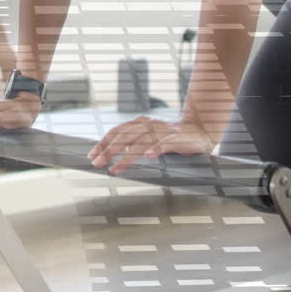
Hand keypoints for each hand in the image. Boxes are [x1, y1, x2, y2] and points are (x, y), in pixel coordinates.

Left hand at [88, 117, 214, 174]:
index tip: (91, 156)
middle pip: (124, 136)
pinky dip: (155, 148)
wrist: (199, 130)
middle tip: (98, 163)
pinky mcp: (176, 138)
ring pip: (140, 142)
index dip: (102, 143)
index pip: (116, 131)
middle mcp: (149, 124)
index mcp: (140, 123)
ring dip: (126, 157)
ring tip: (115, 168)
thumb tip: (116, 152)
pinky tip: (147, 156)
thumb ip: (134, 142)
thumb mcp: (149, 138)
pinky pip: (164, 143)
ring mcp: (162, 131)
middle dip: (109, 151)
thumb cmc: (171, 137)